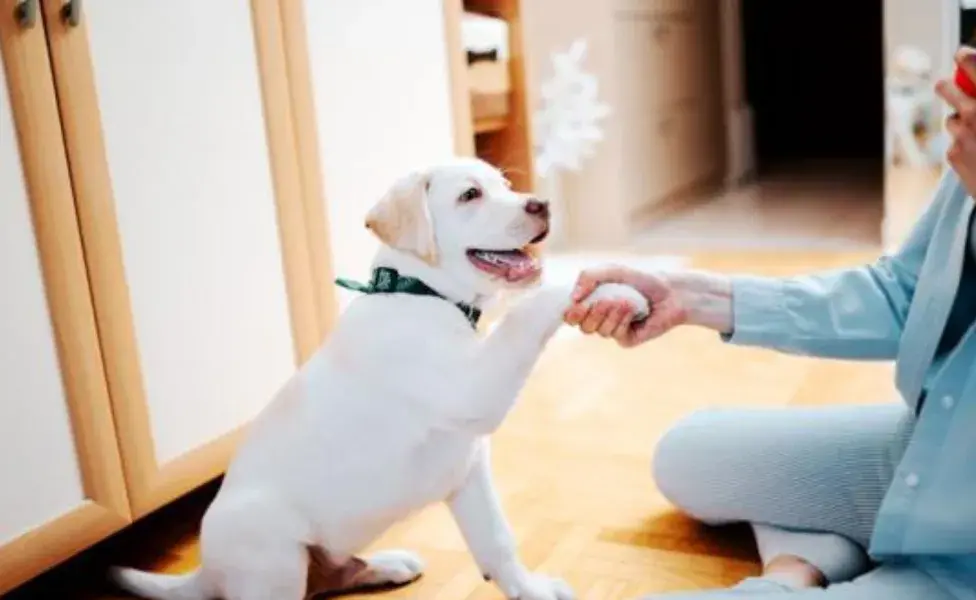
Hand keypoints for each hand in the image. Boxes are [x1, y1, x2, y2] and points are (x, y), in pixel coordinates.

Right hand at [563, 266, 686, 346]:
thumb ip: (589, 277)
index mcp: (592, 303)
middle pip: (582, 326)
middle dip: (592, 313)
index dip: (570, 314)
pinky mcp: (627, 339)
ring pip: (599, 331)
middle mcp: (600, 319)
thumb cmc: (641, 279)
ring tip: (627, 301)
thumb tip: (573, 297)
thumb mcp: (612, 271)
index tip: (576, 305)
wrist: (670, 291)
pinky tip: (634, 311)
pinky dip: (622, 320)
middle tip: (604, 300)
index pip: (570, 316)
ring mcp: (613, 330)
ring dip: (611, 313)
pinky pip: (615, 335)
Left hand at [936, 47, 975, 194]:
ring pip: (952, 119)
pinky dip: (963, 143)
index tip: (961, 54)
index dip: (966, 59)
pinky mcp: (953, 155)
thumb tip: (974, 89)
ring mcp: (962, 135)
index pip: (975, 68)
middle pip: (946, 89)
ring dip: (960, 121)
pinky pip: (954, 142)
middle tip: (944, 84)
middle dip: (946, 86)